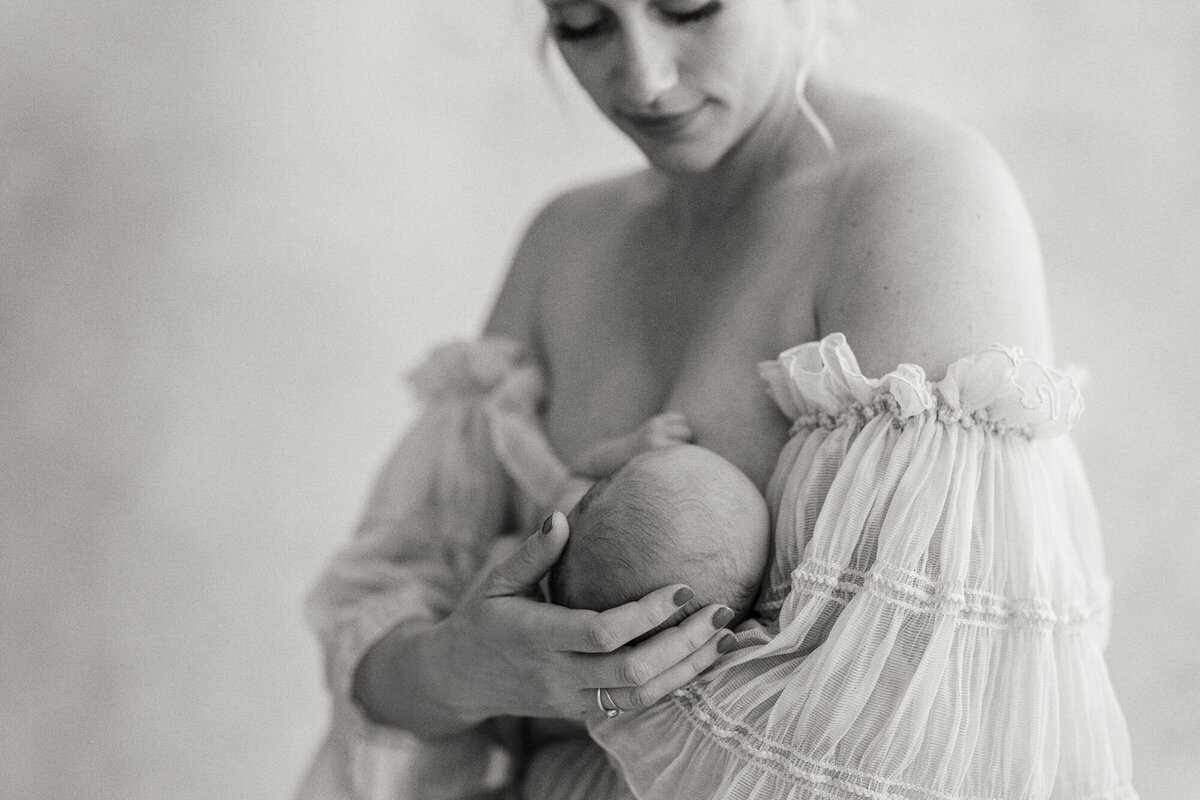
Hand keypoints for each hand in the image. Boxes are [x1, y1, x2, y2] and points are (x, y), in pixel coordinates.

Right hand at [437, 512, 733, 722]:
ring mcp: (571, 700)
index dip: (647, 615)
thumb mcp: (496, 580)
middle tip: (719, 610)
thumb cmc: (482, 618)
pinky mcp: (582, 712)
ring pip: (640, 696)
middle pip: (632, 671)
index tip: (683, 588)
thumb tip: (561, 514)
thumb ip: (532, 553)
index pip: (602, 633)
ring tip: (725, 637)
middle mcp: (557, 675)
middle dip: (682, 643)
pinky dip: (673, 686)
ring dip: (688, 669)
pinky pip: (635, 706)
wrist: (459, 678)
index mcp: (537, 637)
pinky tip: (702, 659)